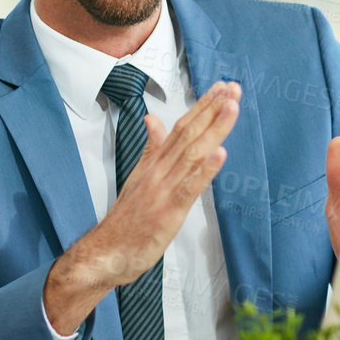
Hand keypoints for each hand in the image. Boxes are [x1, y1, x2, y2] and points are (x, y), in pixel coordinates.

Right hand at [44, 81, 240, 332]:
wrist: (106, 251)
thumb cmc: (126, 219)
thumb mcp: (139, 177)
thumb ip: (152, 148)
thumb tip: (152, 119)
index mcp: (154, 163)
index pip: (181, 127)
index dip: (202, 106)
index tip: (222, 89)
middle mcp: (159, 171)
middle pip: (189, 133)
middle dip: (213, 109)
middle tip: (233, 88)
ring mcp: (163, 189)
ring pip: (192, 153)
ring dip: (214, 129)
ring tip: (232, 108)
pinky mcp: (168, 211)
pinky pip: (189, 187)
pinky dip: (205, 170)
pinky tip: (220, 154)